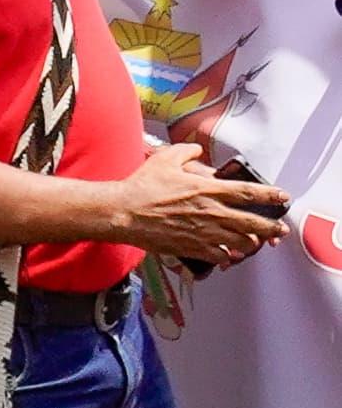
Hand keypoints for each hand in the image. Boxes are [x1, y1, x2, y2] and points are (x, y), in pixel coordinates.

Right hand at [108, 143, 289, 264]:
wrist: (124, 212)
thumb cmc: (142, 185)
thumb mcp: (164, 159)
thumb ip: (186, 151)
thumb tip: (198, 151)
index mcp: (207, 190)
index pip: (247, 192)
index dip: (269, 194)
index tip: (283, 196)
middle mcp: (212, 212)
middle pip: (253, 223)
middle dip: (272, 227)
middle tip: (280, 228)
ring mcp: (204, 233)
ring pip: (242, 242)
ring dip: (252, 242)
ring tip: (255, 241)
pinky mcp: (194, 247)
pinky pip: (221, 256)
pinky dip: (228, 255)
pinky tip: (228, 253)